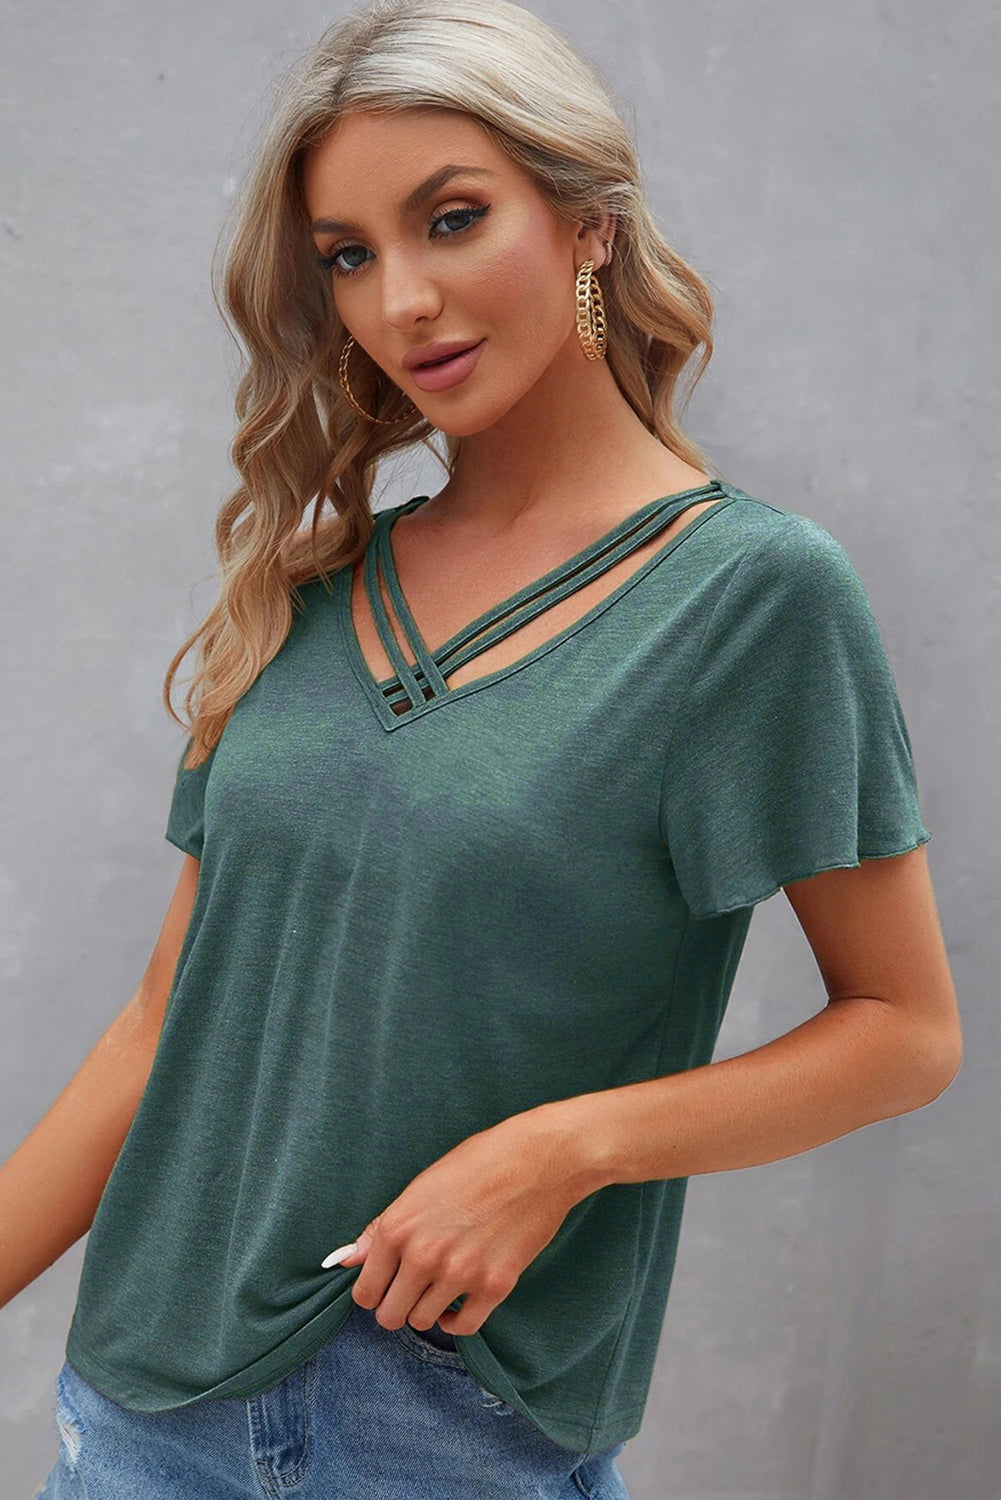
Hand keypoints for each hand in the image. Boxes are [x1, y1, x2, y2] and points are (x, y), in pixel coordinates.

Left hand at [331, 1113, 581, 1337]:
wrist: (540, 1159)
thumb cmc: (479, 1162)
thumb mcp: (421, 1186)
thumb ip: (381, 1228)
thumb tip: (347, 1259)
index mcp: (399, 1226)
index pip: (365, 1292)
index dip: (374, 1291)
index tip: (387, 1285)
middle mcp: (423, 1255)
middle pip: (390, 1317)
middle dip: (396, 1307)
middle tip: (412, 1290)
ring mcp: (459, 1274)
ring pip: (423, 1322)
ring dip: (429, 1310)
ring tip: (441, 1285)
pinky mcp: (495, 1286)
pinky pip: (463, 1328)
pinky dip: (458, 1321)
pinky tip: (461, 1301)